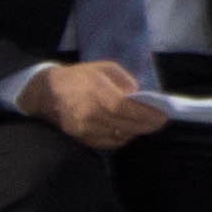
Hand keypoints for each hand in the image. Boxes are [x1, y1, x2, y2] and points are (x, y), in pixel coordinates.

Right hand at [27, 60, 167, 148]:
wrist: (48, 92)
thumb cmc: (81, 76)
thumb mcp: (107, 69)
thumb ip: (127, 81)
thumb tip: (140, 97)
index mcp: (98, 95)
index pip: (127, 110)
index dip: (148, 115)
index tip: (164, 117)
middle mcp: (91, 115)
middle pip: (127, 126)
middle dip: (147, 125)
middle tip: (159, 121)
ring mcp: (85, 130)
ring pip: (120, 137)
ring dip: (135, 131)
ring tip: (143, 123)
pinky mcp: (81, 139)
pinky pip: (109, 143)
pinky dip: (121, 137)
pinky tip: (126, 129)